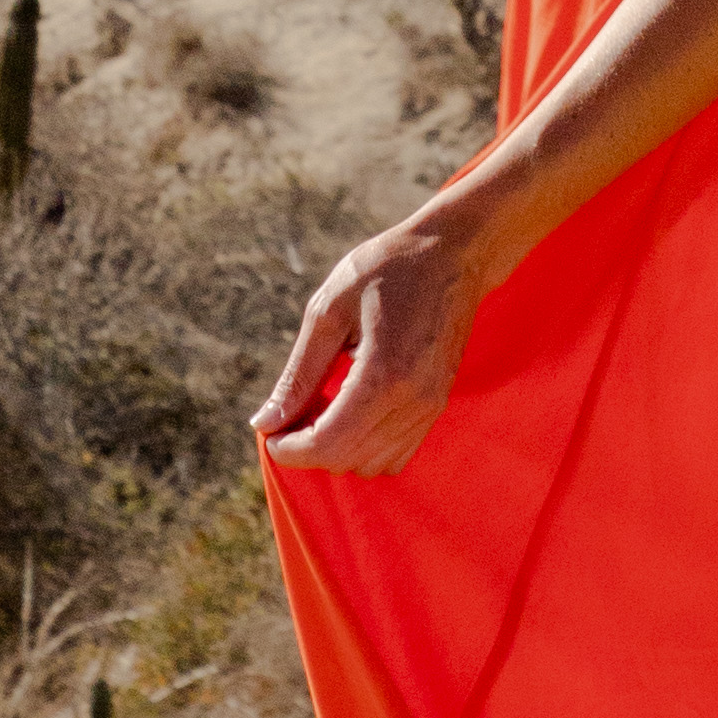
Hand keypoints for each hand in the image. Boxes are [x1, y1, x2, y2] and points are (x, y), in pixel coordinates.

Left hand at [254, 204, 492, 477]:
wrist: (452, 253)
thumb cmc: (386, 270)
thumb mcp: (329, 309)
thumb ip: (299, 374)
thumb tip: (265, 423)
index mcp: (384, 374)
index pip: (328, 444)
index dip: (289, 450)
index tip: (269, 434)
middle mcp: (413, 400)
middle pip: (347, 460)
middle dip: (308, 448)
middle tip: (290, 413)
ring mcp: (431, 407)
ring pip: (373, 464)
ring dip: (338, 449)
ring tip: (319, 408)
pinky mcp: (437, 405)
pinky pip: (397, 454)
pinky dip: (366, 447)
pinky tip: (349, 411)